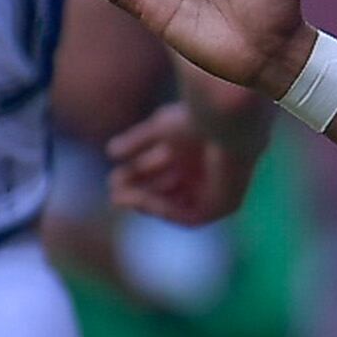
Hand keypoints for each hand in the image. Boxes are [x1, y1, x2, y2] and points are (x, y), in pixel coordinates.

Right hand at [106, 102, 255, 224]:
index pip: (162, 168)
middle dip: (137, 190)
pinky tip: (143, 201)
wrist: (225, 126)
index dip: (137, 173)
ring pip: (175, 203)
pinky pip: (190, 216)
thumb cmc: (197, 120)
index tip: (113, 176)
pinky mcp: (224, 205)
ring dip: (145, 203)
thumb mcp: (159, 129)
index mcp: (196, 149)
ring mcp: (215, 189)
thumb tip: (111, 152)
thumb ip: (136, 141)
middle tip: (112, 190)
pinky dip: (166, 210)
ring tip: (118, 197)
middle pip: (167, 187)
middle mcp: (206, 170)